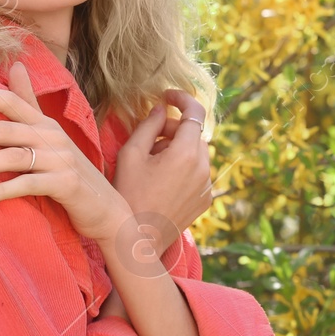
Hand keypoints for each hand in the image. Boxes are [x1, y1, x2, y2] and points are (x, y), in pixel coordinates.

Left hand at [0, 61, 127, 243]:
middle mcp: (53, 137)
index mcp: (46, 124)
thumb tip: (15, 65)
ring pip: (12, 157)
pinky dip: (1, 190)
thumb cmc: (70, 173)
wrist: (106, 208)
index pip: (12, 101)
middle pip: (4, 129)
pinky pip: (27, 185)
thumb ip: (30, 104)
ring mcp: (61, 160)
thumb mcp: (51, 137)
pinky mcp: (66, 184)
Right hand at [110, 88, 211, 275]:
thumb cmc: (128, 195)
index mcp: (187, 153)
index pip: (195, 112)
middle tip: (149, 140)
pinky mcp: (205, 199)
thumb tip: (161, 108)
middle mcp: (204, 168)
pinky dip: (184, 168)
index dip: (182, 98)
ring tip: (153, 164)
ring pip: (197, 153)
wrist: (137, 240)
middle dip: (174, 130)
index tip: (167, 95)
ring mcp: (207, 185)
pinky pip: (199, 172)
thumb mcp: (131, 154)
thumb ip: (148, 125)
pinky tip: (162, 181)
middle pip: (194, 134)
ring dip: (179, 149)